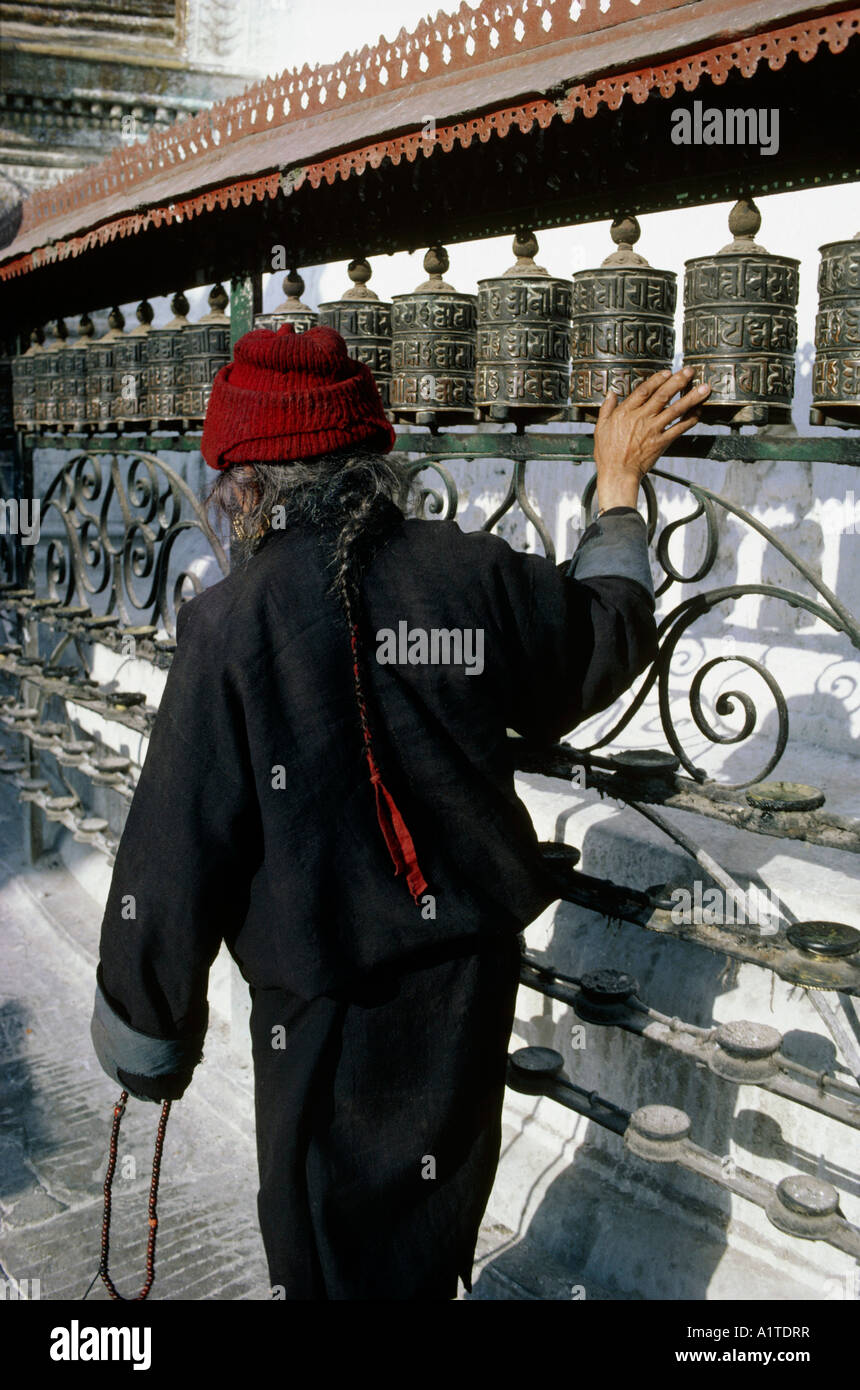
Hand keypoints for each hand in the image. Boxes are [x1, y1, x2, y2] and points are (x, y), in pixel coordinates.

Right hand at [593, 367, 710, 510]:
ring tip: (704, 388)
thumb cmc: (607, 453)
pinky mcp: (662, 442)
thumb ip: (607, 408)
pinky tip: (699, 412)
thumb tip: (611, 393)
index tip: (668, 372)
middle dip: (678, 381)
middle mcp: (642, 418)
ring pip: (675, 409)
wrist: (618, 473)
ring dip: (691, 397)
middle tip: (690, 371)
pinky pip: (679, 428)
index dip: (657, 379)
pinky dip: (690, 420)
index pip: (644, 390)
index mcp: (626, 412)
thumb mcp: (601, 427)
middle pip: (663, 395)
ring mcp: (654, 430)